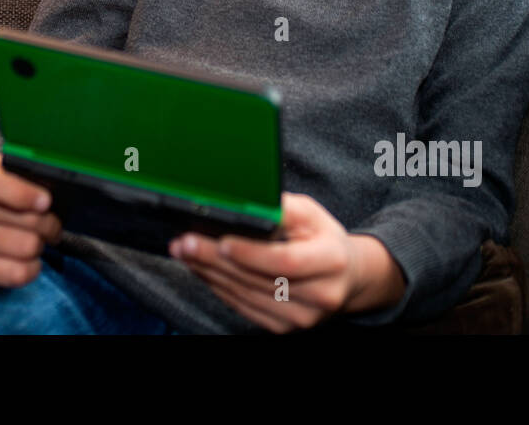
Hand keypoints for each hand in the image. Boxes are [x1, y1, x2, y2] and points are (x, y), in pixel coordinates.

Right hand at [0, 153, 63, 286]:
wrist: (3, 218)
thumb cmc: (26, 196)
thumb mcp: (32, 179)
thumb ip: (42, 180)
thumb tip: (54, 198)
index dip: (21, 193)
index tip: (46, 202)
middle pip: (23, 218)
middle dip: (48, 224)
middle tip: (52, 224)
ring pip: (25, 246)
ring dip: (41, 245)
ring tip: (41, 240)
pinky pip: (17, 273)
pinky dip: (33, 269)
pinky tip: (33, 261)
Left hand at [169, 192, 404, 332]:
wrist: (345, 277)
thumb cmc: (323, 238)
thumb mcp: (311, 214)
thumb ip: (281, 208)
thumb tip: (244, 201)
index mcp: (330, 261)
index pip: (284, 261)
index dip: (250, 253)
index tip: (221, 240)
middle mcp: (319, 295)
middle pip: (257, 279)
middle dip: (215, 259)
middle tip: (184, 242)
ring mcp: (300, 317)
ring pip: (244, 295)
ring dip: (209, 272)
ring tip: (184, 252)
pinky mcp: (283, 328)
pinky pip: (242, 306)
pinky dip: (218, 286)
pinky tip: (201, 269)